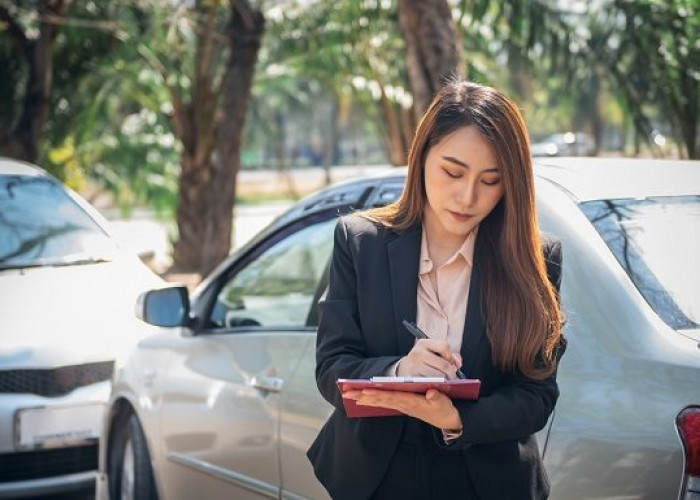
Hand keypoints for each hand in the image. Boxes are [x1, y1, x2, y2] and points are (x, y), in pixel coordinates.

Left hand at [343, 388, 462, 429]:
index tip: (363, 390)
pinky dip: (372, 400)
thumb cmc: (446, 410)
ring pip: (380, 401)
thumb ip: (438, 398)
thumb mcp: (445, 404)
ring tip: (348, 395)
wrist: (449, 422)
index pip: (391, 397)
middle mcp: (404, 405)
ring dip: (364, 398)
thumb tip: (431, 392)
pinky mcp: (403, 406)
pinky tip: (362, 399)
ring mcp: (402, 406)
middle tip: (346, 393)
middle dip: (363, 396)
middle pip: (381, 399)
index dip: (377, 394)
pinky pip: (384, 403)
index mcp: (412, 402)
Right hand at [396, 338, 462, 378]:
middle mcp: (417, 353)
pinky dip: (437, 385)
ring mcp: (414, 366)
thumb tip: (457, 364)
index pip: (444, 346)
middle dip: (451, 372)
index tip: (448, 361)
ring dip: (444, 380)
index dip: (450, 356)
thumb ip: (450, 356)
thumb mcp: (433, 353)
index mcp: (423, 343)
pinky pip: (432, 384)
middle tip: (451, 376)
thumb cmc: (424, 360)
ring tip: (443, 380)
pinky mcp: (413, 378)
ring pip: (439, 376)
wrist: (405, 369)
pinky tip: (436, 383)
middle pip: (444, 364)